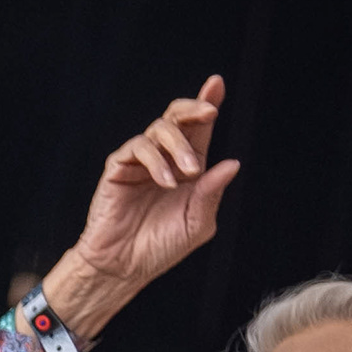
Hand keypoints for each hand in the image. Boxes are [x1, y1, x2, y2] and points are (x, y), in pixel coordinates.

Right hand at [50, 76, 241, 336]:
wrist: (125, 267)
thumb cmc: (161, 248)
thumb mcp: (197, 223)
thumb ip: (213, 192)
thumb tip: (233, 164)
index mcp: (187, 168)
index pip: (198, 129)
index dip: (207, 103)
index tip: (217, 84)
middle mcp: (165, 159)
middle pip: (177, 117)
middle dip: (194, 109)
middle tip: (210, 114)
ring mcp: (140, 161)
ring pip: (159, 129)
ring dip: (178, 145)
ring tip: (187, 173)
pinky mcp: (118, 167)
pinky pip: (137, 148)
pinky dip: (156, 161)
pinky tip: (166, 181)